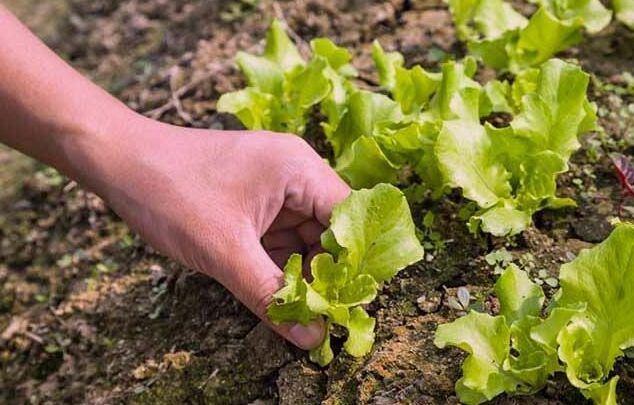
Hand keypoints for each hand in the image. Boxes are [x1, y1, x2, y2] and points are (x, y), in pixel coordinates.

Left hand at [90, 117, 349, 348]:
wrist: (118, 161)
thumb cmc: (171, 192)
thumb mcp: (225, 251)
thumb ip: (271, 295)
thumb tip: (311, 336)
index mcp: (298, 168)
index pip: (349, 216)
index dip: (353, 259)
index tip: (348, 300)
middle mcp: (294, 172)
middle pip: (330, 229)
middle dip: (326, 271)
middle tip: (322, 313)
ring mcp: (274, 187)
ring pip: (305, 237)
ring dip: (301, 271)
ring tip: (298, 307)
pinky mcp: (255, 202)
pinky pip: (281, 237)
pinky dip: (279, 263)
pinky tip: (276, 291)